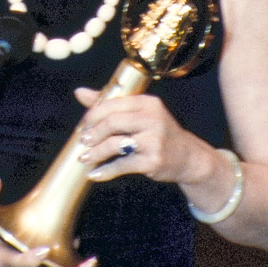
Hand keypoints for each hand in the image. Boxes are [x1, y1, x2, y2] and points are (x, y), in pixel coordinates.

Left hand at [71, 88, 219, 201]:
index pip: (113, 104)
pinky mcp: (153, 161)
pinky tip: (94, 174)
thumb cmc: (158, 133)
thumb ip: (111, 103)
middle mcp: (153, 119)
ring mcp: (154, 141)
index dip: (93, 115)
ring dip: (95, 153)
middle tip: (83, 141)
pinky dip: (105, 171)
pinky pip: (122, 165)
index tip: (83, 125)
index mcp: (148, 103)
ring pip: (115, 144)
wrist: (188, 157)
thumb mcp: (140, 113)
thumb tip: (79, 92)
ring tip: (85, 158)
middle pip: (112, 122)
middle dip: (93, 133)